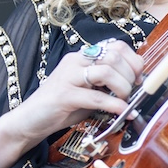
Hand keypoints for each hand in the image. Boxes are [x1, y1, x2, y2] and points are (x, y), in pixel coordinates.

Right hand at [0, 39, 142, 167]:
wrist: (28, 122)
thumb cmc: (60, 108)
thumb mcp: (88, 93)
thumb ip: (107, 86)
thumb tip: (136, 88)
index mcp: (82, 57)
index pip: (115, 46)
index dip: (133, 60)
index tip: (139, 78)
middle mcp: (75, 61)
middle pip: (114, 56)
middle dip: (130, 75)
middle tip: (133, 92)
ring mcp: (68, 76)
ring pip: (106, 71)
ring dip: (123, 88)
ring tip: (125, 101)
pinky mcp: (63, 94)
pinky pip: (96, 96)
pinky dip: (114, 105)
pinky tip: (122, 112)